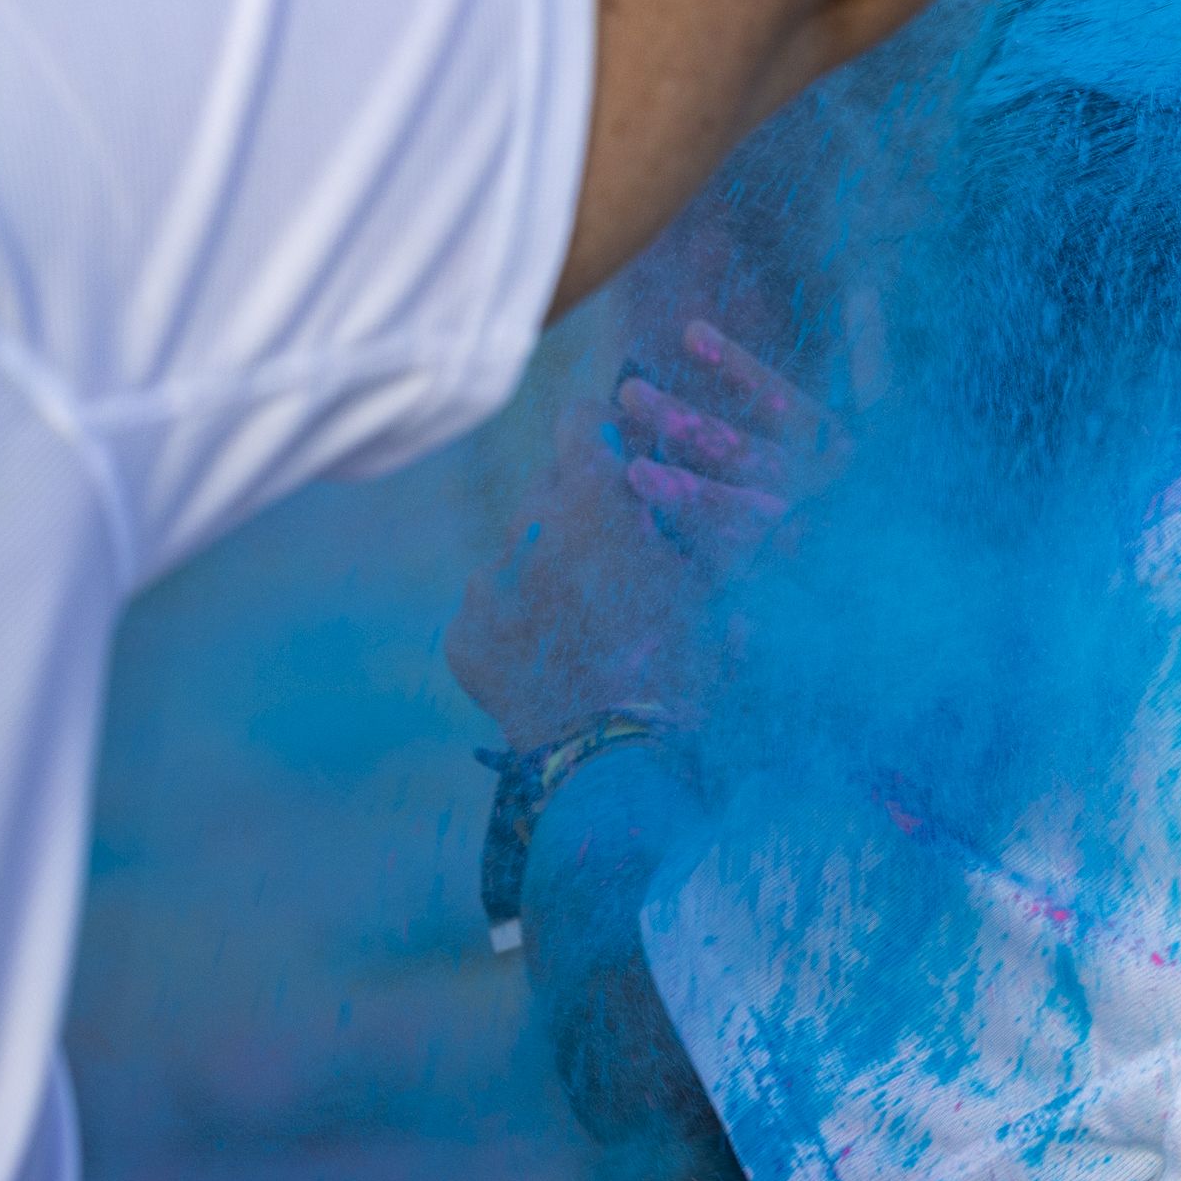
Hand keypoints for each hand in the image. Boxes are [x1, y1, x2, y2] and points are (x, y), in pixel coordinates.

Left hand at [444, 321, 838, 747]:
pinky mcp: (463, 633)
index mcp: (597, 500)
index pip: (581, 417)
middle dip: (579, 506)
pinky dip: (515, 621)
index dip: (605, 432)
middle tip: (613, 555)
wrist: (615, 764)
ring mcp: (488, 581)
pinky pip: (488, 606)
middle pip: (547, 485)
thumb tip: (717, 483)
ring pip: (517, 548)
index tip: (622, 458)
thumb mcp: (716, 584)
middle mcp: (530, 525)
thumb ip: (703, 520)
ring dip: (546, 566)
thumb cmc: (684, 668)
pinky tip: (551, 657)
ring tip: (584, 620)